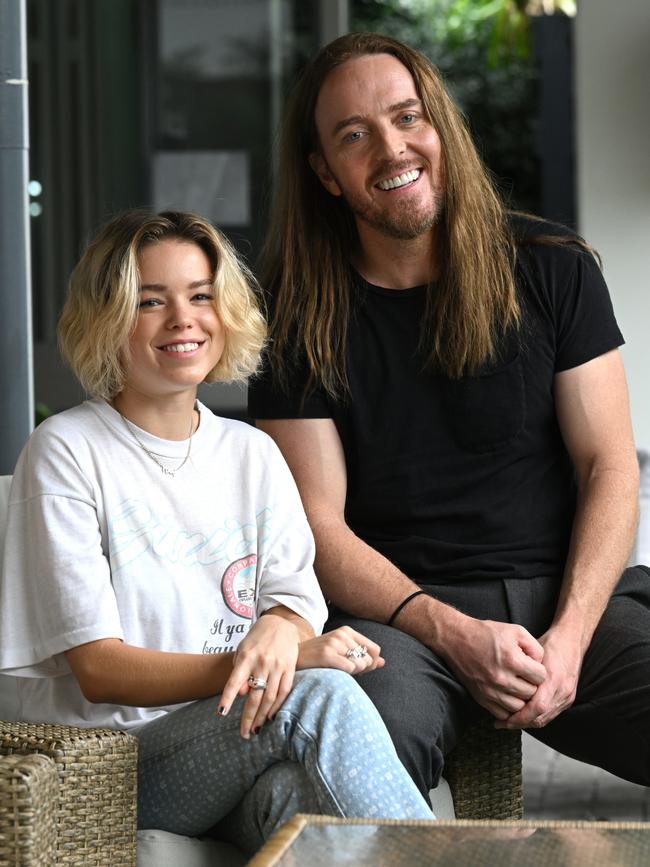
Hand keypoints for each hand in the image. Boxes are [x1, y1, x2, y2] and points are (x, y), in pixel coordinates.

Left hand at [217, 614, 299, 737]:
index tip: (221, 713)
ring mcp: (278, 666)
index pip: (234, 681)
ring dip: (262, 717)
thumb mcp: (243, 651)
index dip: (227, 698)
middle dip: (248, 718)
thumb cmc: (256, 640)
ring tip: (256, 730)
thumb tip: (241, 695)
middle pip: (254, 696)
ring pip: (270, 697)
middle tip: (244, 734)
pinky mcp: (290, 668)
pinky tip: (270, 717)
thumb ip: (239, 673)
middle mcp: (262, 662)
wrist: (280, 624)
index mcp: (247, 657)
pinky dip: (277, 706)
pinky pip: (284, 691)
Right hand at [297, 626, 383, 675]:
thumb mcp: (342, 653)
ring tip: (337, 671)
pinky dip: (345, 675)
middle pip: (368, 659)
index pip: (374, 650)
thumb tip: (383, 662)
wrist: (294, 658)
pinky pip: (350, 668)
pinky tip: (333, 673)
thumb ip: (363, 657)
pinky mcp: (327, 654)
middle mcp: (342, 634)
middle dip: (361, 670)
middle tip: (345, 672)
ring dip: (352, 673)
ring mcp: (334, 643)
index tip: (358, 669)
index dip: (370, 663)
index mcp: (347, 631)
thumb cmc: (319, 658)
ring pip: (360, 664)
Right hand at [442, 617, 546, 719]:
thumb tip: (541, 664)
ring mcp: (491, 690)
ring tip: (517, 686)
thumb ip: (535, 647)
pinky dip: (508, 707)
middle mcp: (501, 678)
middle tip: (525, 676)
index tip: (532, 666)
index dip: (539, 671)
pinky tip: (507, 695)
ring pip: (519, 706)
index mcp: (512, 659)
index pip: (541, 677)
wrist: (456, 640)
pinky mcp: (482, 698)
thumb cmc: (486, 633)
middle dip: (531, 684)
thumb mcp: (515, 631)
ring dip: (521, 697)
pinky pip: (503, 713)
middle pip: (531, 693)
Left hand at [495, 626, 582, 728]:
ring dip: (527, 723)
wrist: (572, 640)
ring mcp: (567, 696)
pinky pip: (550, 714)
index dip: (519, 717)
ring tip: (509, 721)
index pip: (537, 707)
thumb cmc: (551, 643)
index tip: (503, 719)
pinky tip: (523, 716)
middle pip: (541, 717)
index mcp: (553, 678)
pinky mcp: (568, 698)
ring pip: (545, 719)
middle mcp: (562, 690)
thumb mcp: (533, 653)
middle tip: (501, 723)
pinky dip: (536, 718)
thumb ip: (522, 669)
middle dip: (520, 723)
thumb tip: (502, 683)